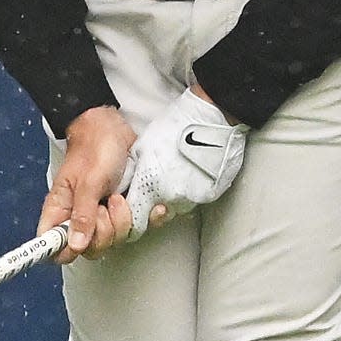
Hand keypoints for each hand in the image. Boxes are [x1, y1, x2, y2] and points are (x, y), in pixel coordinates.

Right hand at [39, 105, 139, 261]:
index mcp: (62, 212)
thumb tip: (75, 246)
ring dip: (124, 220)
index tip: (83, 241)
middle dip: (105, 231)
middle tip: (107, 204)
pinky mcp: (125, 210)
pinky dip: (148, 218)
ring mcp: (105, 216)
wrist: (113, 128)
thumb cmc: (94, 148)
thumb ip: (83, 214)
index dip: (66, 251)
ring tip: (120, 196)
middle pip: (91, 249)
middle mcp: (82, 218)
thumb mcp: (88, 181)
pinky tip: (152, 207)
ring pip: (116, 239)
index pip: (55, 247)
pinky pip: (138, 227)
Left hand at [119, 93, 245, 229]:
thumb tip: (131, 182)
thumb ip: (135, 172)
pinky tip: (192, 172)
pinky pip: (196, 199)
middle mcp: (170, 198)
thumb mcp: (141, 147)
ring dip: (175, 196)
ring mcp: (191, 198)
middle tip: (160, 181)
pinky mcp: (209, 195)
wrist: (208, 121)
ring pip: (178, 207)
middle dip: (156, 203)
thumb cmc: (174, 128)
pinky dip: (193, 190)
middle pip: (158, 214)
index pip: (135, 219)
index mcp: (149, 187)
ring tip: (178, 172)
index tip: (136, 205)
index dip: (134, 213)